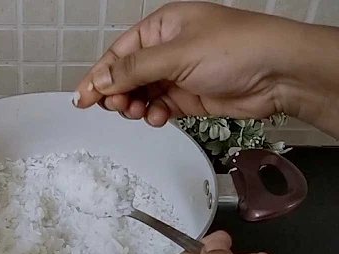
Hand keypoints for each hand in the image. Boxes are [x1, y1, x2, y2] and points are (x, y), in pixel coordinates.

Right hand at [74, 2, 338, 137]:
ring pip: (141, 94)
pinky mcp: (189, 96)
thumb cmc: (239, 48)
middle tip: (114, 106)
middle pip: (127, 75)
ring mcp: (178, 74)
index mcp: (162, 28)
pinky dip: (154, 115)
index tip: (82, 97)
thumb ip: (134, 70)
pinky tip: (158, 117)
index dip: (98, 76)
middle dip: (117, 93)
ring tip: (137, 112)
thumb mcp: (176, 55)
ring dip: (135, 106)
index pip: (118, 53)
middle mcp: (168, 50)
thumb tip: (102, 80)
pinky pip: (159, 107)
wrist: (279, 74)